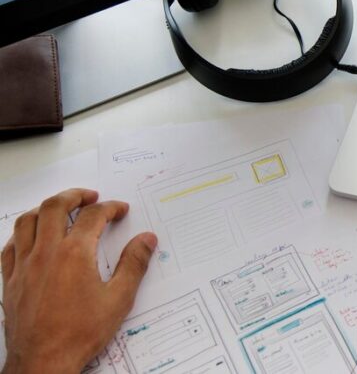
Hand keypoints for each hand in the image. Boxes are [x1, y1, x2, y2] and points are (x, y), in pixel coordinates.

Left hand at [1, 189, 156, 373]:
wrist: (43, 361)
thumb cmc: (79, 333)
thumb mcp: (118, 299)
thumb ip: (134, 264)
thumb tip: (146, 240)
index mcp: (74, 254)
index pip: (94, 216)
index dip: (110, 208)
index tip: (120, 210)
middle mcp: (46, 253)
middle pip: (55, 207)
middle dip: (75, 195)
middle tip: (89, 196)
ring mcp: (24, 265)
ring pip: (28, 221)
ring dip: (45, 208)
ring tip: (60, 208)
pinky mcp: (10, 280)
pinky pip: (9, 246)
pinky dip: (21, 234)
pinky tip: (31, 237)